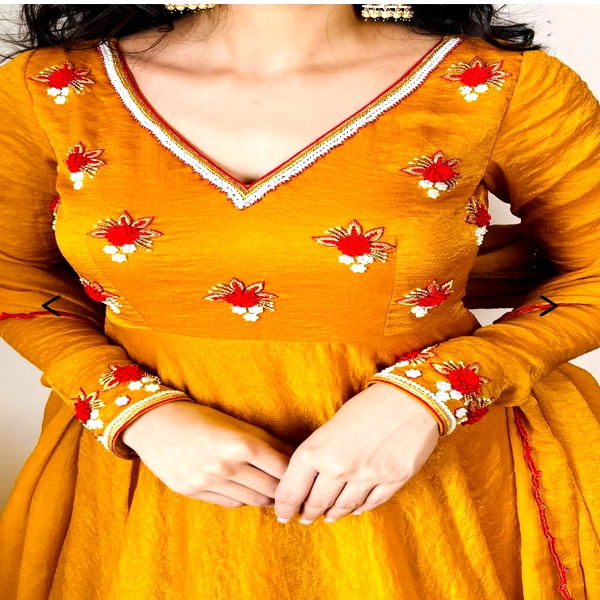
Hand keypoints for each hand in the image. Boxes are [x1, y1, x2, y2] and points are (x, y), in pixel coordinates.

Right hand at [121, 400, 297, 507]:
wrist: (156, 424)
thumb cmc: (202, 417)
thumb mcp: (238, 425)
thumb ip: (268, 442)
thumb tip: (295, 456)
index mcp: (242, 444)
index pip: (282, 469)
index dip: (296, 475)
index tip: (303, 476)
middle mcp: (227, 466)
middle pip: (271, 489)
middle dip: (285, 490)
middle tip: (294, 489)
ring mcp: (210, 482)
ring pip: (253, 500)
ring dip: (267, 497)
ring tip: (273, 491)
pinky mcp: (195, 493)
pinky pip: (232, 504)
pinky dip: (244, 499)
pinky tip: (247, 490)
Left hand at [273, 382, 439, 523]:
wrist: (408, 398)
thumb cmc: (366, 405)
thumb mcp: (330, 426)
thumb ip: (317, 454)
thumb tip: (308, 479)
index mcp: (316, 451)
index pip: (290, 491)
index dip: (283, 507)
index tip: (282, 514)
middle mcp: (338, 468)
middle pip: (316, 503)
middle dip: (308, 512)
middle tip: (304, 516)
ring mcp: (366, 478)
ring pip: (342, 508)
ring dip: (331, 514)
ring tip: (326, 515)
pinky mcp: (391, 482)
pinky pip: (369, 504)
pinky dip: (358, 508)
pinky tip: (352, 508)